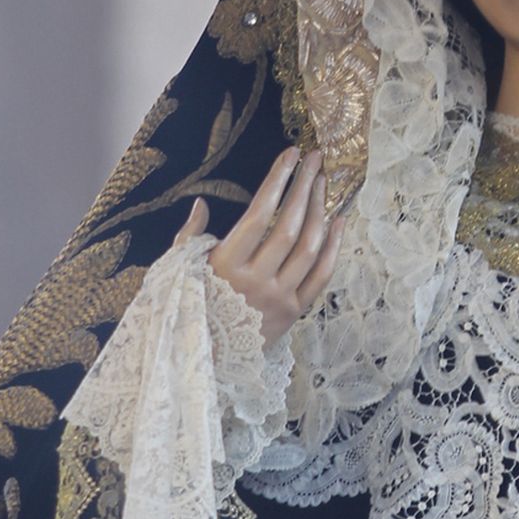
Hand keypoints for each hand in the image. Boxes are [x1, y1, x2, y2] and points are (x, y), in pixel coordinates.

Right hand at [178, 147, 342, 344]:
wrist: (204, 363)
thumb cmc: (189, 310)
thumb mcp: (179, 273)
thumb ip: (191, 237)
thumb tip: (201, 203)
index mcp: (226, 266)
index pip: (259, 215)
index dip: (276, 182)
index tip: (290, 156)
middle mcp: (256, 281)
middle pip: (289, 226)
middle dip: (304, 187)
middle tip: (315, 159)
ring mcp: (279, 298)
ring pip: (309, 248)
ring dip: (319, 211)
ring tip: (323, 183)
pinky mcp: (294, 313)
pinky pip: (321, 276)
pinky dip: (333, 247)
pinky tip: (338, 222)